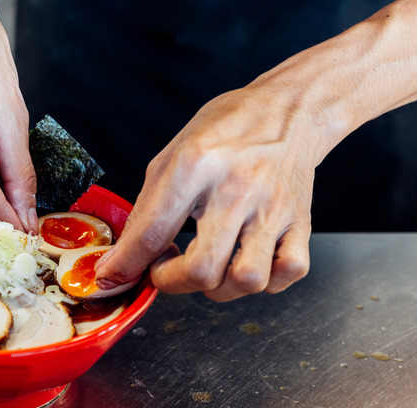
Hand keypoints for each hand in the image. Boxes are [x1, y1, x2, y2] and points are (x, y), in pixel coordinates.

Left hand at [96, 84, 327, 301]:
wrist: (286, 109)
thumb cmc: (225, 131)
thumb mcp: (171, 156)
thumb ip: (146, 210)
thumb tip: (122, 259)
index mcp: (195, 165)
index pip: (153, 232)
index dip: (126, 265)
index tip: (114, 276)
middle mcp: (236, 189)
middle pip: (202, 269)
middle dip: (173, 283)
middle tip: (166, 269)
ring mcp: (273, 208)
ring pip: (247, 280)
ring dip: (220, 288)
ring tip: (209, 268)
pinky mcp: (301, 220)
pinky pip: (290, 271)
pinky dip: (267, 281)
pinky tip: (247, 262)